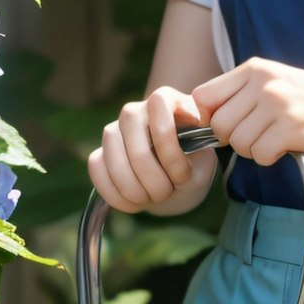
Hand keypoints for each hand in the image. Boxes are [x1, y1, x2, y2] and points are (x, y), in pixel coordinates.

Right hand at [88, 86, 217, 214]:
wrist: (175, 183)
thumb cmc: (193, 167)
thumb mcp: (205, 161)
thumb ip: (197, 150)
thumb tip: (191, 128)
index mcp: (164, 101)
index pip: (159, 108)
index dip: (172, 149)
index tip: (185, 174)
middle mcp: (134, 111)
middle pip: (138, 149)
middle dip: (156, 182)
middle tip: (168, 193)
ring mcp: (113, 132)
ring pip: (115, 162)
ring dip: (136, 191)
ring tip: (153, 198)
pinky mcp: (99, 154)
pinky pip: (98, 172)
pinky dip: (118, 195)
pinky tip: (135, 202)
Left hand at [192, 59, 303, 166]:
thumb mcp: (276, 81)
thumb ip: (242, 92)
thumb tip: (205, 117)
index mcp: (255, 69)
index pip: (203, 96)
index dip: (208, 117)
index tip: (225, 126)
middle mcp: (264, 83)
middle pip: (219, 124)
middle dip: (232, 139)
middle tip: (254, 137)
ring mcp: (279, 105)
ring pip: (238, 142)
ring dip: (252, 150)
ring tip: (272, 141)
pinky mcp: (293, 128)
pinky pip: (260, 154)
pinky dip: (268, 158)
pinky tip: (284, 147)